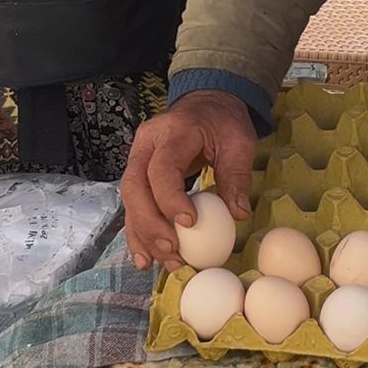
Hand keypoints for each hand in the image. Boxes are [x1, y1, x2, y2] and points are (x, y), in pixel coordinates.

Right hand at [119, 89, 256, 270]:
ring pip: (129, 200)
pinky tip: (145, 259)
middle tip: (173, 250)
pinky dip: (138, 233)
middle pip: (134, 187)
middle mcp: (147, 144)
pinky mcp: (138, 174)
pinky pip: (132, 206)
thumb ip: (236, 175)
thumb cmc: (223, 122)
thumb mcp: (238, 142)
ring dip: (143, 235)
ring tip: (164, 262)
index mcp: (174, 131)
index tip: (189, 224)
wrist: (208, 105)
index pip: (161, 168)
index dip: (170, 198)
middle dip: (150, 224)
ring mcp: (138, 158)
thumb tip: (238, 214)